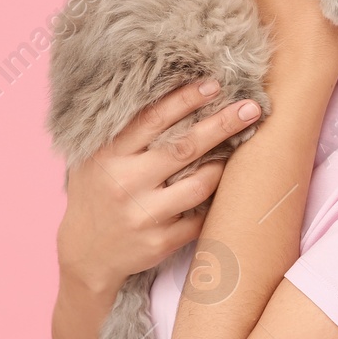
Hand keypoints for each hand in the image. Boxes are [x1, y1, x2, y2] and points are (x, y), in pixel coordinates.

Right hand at [56, 79, 263, 295]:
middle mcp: (125, 183)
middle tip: (251, 108)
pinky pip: (200, 219)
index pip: (153, 119)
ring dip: (222, 167)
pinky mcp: (159, 242)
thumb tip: (173, 94)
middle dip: (222, 125)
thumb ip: (126, 131)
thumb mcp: (97, 158)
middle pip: (184, 148)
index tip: (214, 84)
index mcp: (108, 155)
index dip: (186, 99)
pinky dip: (214, 203)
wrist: (86, 253)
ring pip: (200, 185)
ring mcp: (143, 215)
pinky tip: (223, 192)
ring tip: (236, 152)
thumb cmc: (97, 193)